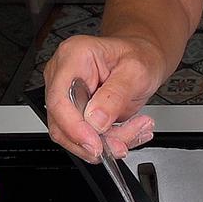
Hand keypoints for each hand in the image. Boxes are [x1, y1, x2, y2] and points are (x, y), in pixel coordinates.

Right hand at [43, 34, 166, 162]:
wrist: (143, 58)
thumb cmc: (138, 56)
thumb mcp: (136, 71)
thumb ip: (115, 96)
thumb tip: (95, 121)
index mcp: (74, 57)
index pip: (59, 100)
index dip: (75, 128)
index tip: (95, 144)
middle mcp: (64, 76)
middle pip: (63, 123)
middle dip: (96, 140)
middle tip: (123, 143)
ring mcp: (68, 96)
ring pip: (74, 136)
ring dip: (107, 143)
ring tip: (136, 130)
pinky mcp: (77, 113)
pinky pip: (86, 138)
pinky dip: (111, 142)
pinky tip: (131, 131)